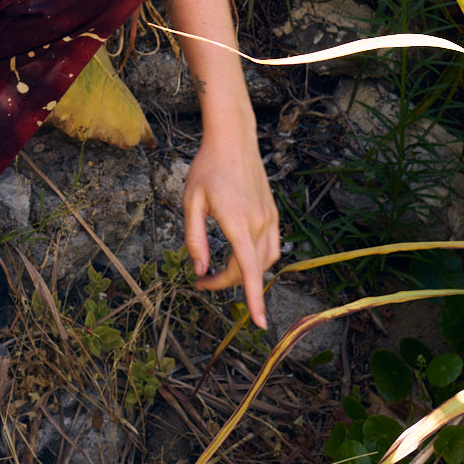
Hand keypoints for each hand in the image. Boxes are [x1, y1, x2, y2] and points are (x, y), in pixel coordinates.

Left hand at [183, 123, 280, 328]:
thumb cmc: (208, 167)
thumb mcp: (191, 200)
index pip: (247, 270)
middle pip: (248, 268)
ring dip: (244, 272)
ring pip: (264, 260)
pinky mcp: (273, 212)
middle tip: (200, 280)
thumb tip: (200, 269)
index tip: (259, 324)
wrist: (233, 139)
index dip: (254, 299)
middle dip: (226, 282)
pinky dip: (258, 259)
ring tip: (218, 272)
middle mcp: (259, 223)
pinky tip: (241, 257)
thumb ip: (195, 237)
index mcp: (237, 222)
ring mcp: (270, 218)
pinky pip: (271, 246)